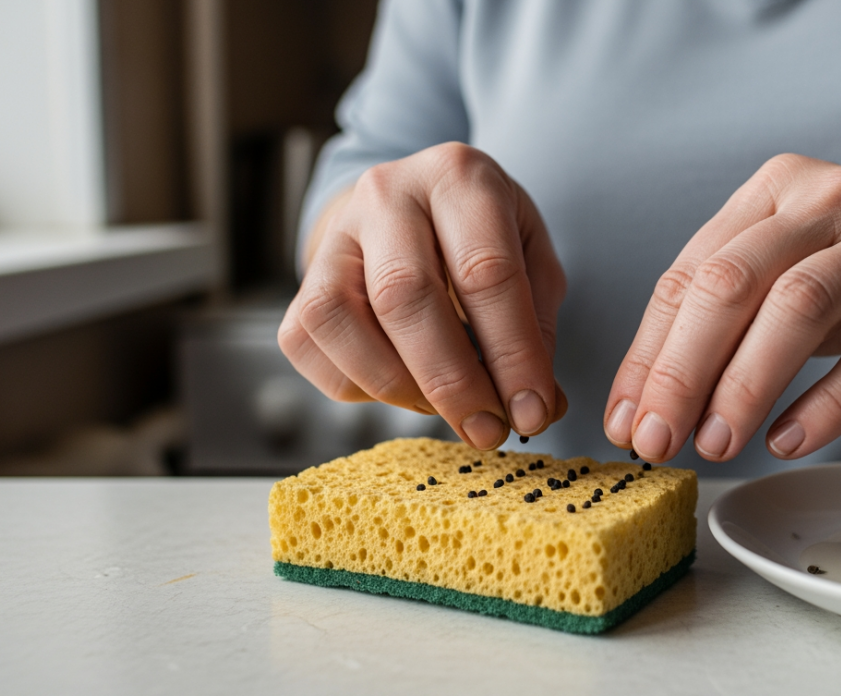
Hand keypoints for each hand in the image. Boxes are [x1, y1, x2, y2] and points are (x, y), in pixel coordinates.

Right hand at [279, 143, 567, 449]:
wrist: (413, 206)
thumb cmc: (482, 239)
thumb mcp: (532, 261)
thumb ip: (538, 329)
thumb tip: (537, 408)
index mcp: (458, 177)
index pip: (484, 272)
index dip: (511, 354)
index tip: (532, 411)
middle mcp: (386, 194)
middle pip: (405, 296)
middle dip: (453, 381)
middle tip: (488, 430)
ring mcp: (334, 235)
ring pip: (342, 321)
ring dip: (400, 387)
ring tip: (446, 409)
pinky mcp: (301, 282)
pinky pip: (312, 347)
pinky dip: (360, 386)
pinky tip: (405, 387)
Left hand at [604, 154, 840, 461]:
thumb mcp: (789, 271)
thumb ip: (725, 322)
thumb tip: (647, 406)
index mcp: (775, 189)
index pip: (690, 273)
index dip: (649, 352)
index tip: (626, 419)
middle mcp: (828, 200)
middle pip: (733, 282)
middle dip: (682, 370)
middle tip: (657, 440)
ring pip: (798, 308)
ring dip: (746, 385)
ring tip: (717, 443)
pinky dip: (827, 405)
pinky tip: (789, 440)